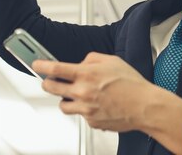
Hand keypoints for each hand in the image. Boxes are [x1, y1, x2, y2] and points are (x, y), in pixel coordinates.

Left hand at [32, 52, 155, 131]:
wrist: (145, 107)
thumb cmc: (132, 84)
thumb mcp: (111, 60)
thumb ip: (91, 59)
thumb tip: (80, 63)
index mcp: (86, 74)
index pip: (55, 69)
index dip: (41, 65)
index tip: (36, 64)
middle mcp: (82, 92)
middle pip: (51, 88)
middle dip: (47, 83)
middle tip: (50, 81)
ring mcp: (85, 109)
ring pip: (62, 105)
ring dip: (66, 99)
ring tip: (77, 94)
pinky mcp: (91, 121)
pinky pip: (80, 115)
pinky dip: (84, 110)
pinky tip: (96, 104)